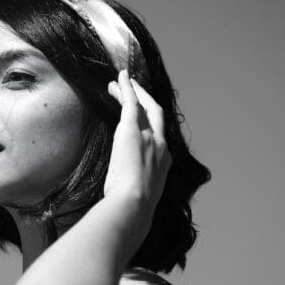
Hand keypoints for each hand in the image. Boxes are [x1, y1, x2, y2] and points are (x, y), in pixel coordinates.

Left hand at [104, 70, 170, 208]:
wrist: (133, 205)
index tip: (140, 118)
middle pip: (157, 114)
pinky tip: (120, 77)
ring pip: (143, 106)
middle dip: (146, 100)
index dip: (150, 124)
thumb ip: (136, 189)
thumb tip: (124, 197)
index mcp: (163, 163)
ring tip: (120, 81)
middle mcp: (161, 146)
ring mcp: (149, 137)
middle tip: (134, 89)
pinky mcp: (132, 130)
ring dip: (132, 92)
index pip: (158, 137)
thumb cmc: (132, 207)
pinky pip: (131, 102)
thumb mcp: (139, 197)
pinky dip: (126, 88)